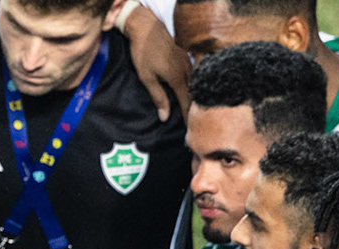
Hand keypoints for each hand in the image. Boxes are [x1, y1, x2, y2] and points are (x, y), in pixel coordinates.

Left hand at [121, 1, 191, 121]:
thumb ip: (158, 98)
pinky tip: (189, 91)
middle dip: (193, 109)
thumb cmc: (143, 54)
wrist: (146, 29)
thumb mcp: (147, 79)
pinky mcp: (185, 57)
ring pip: (194, 84)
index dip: (188, 116)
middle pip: (193, 94)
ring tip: (192, 111)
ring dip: (193, 97)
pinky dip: (192, 85)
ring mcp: (187, 62)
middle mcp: (186, 70)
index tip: (190, 129)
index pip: (187, 102)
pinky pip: (193, 74)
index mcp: (177, 78)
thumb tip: (165, 118)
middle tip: (193, 123)